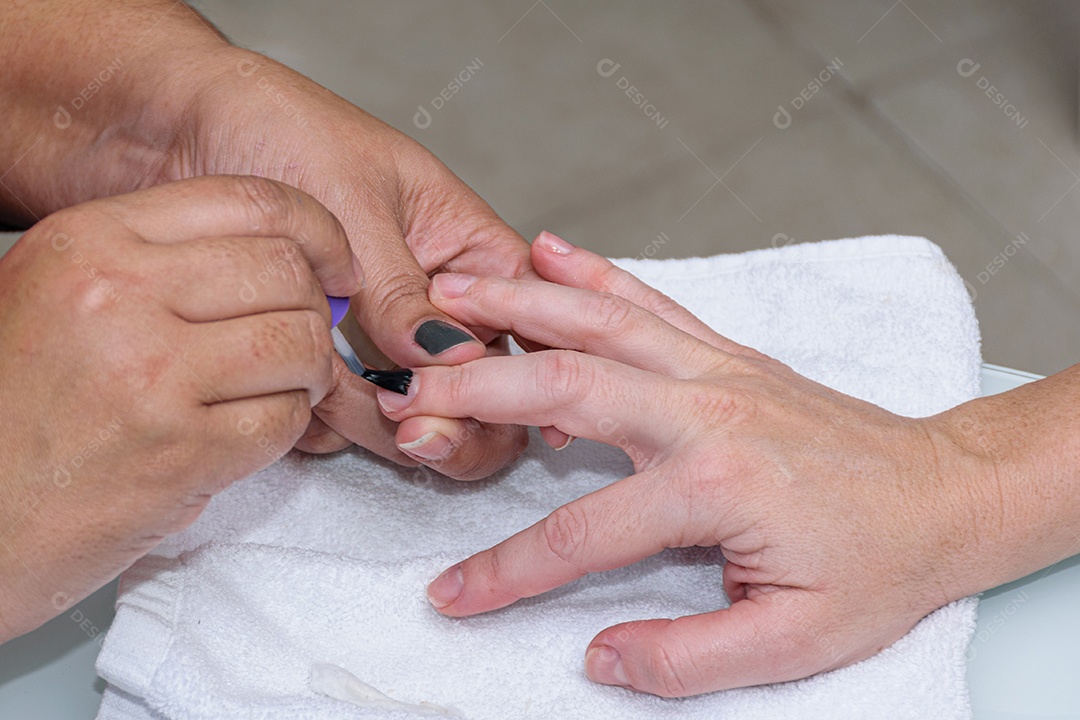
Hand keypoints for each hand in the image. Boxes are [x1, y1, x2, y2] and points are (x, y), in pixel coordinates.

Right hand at [0, 176, 359, 640]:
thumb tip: (283, 256)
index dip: (319, 232)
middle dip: (315, 309)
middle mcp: (120, 295)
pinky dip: (287, 427)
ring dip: (309, 372)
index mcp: (92, 242)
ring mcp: (152, 375)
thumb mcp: (58, 294)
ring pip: (300, 344)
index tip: (335, 264)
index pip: (251, 202)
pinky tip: (247, 433)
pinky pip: (286, 420)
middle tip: (302, 338)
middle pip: (286, 272)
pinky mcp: (181, 452)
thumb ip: (160, 264)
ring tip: (278, 388)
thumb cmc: (14, 407)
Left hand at [168, 47, 536, 477]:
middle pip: (481, 387)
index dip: (526, 371)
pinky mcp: (322, 361)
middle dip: (458, 421)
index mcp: (463, 246)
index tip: (487, 401)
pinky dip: (327, 423)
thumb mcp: (352, 202)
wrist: (170, 128)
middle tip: (417, 429)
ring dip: (382, 423)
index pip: (528, 319)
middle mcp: (429, 299)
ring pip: (414, 414)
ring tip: (329, 393)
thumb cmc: (277, 128)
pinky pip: (345, 416)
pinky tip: (299, 398)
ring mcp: (377, 337)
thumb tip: (451, 358)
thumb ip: (400, 287)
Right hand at [376, 232, 995, 696]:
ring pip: (598, 322)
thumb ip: (690, 655)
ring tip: (450, 291)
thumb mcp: (794, 639)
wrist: (944, 492)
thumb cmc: (879, 564)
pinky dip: (592, 274)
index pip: (581, 533)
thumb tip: (601, 656)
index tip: (453, 593)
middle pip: (565, 386)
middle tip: (409, 390)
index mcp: (714, 487)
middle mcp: (704, 411)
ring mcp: (713, 370)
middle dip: (476, 389)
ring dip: (518, 305)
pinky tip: (547, 252)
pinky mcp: (724, 353)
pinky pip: (648, 301)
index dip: (506, 570)